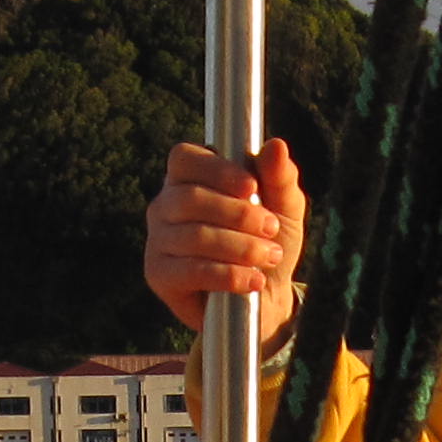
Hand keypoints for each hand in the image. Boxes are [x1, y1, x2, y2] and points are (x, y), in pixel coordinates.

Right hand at [146, 139, 304, 342]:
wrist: (266, 295)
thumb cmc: (268, 241)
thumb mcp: (284, 208)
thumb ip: (280, 177)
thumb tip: (276, 146)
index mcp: (189, 178)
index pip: (185, 158)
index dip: (216, 170)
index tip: (251, 187)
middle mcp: (165, 205)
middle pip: (190, 198)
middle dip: (238, 214)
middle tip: (271, 229)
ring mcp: (157, 240)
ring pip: (194, 236)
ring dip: (240, 247)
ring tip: (270, 256)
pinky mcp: (158, 275)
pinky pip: (190, 271)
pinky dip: (228, 275)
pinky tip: (253, 280)